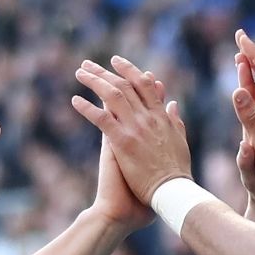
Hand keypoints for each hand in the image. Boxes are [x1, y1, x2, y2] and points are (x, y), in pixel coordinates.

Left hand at [72, 55, 191, 202]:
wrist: (172, 192)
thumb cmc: (176, 172)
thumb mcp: (180, 141)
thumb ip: (175, 121)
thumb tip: (173, 104)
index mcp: (161, 117)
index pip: (144, 85)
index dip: (129, 70)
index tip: (115, 62)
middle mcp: (148, 118)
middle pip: (124, 86)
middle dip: (104, 72)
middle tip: (87, 63)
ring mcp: (135, 128)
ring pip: (112, 96)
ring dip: (94, 81)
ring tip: (79, 73)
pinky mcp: (122, 143)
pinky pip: (101, 119)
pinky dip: (87, 108)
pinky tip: (74, 100)